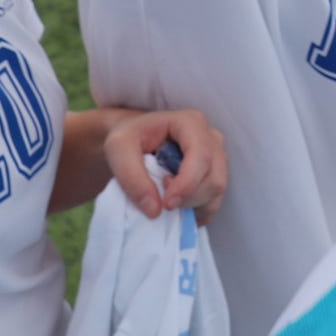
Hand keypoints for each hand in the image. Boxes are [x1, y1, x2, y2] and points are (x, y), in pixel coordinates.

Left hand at [103, 108, 228, 222]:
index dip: (187, 184)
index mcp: (191, 122)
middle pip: (214, 179)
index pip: (201, 157)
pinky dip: (198, 212)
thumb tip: (155, 210)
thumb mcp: (118, 149)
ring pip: (217, 192)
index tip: (167, 204)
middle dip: (189, 199)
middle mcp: (211, 138)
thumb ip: (131, 177)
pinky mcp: (215, 175)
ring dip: (193, 206)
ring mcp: (217, 157)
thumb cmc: (128, 138)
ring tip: (168, 198)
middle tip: (163, 198)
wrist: (134, 139)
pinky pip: (215, 202)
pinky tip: (178, 208)